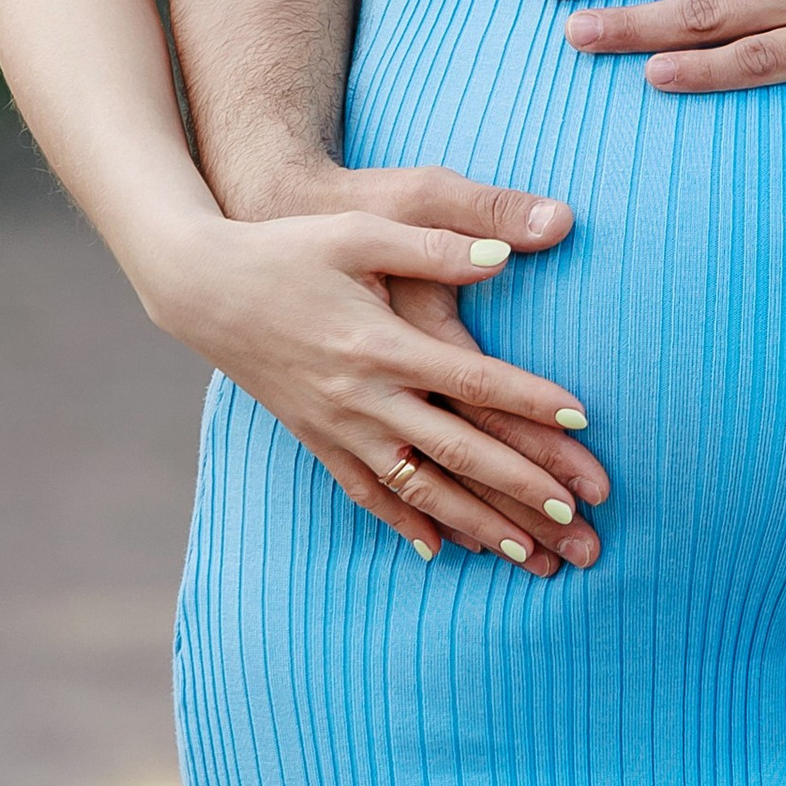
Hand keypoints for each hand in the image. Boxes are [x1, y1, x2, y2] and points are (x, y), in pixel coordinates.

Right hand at [145, 168, 608, 575]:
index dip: (531, 402)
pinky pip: (367, 493)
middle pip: (458, 451)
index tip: (582, 422)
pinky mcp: (315, 438)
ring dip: (476, 524)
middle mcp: (362, 395)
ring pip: (419, 489)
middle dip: (521, 488)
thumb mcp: (363, 229)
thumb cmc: (290, 247)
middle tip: (577, 520)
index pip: (474, 380)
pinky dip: (406, 523)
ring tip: (528, 555)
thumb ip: (436, 245)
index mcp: (381, 342)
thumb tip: (505, 255)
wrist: (204, 286)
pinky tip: (439, 550)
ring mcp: (336, 426)